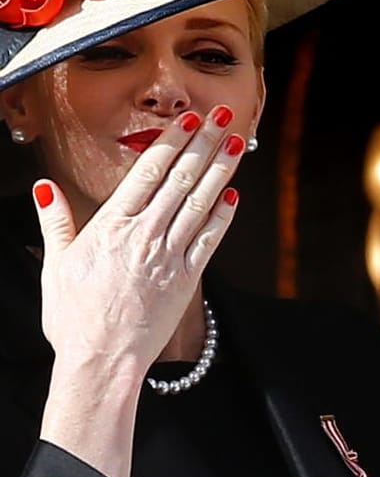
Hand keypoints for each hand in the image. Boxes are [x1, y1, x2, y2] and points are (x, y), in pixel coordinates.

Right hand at [34, 105, 245, 476]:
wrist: (102, 360)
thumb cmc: (74, 317)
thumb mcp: (55, 264)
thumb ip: (56, 222)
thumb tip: (45, 187)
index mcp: (112, 226)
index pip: (148, 173)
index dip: (172, 142)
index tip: (188, 121)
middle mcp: (144, 235)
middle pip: (180, 180)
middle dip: (204, 145)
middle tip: (222, 116)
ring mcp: (169, 257)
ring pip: (200, 204)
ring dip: (221, 171)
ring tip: (238, 144)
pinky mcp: (187, 280)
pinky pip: (209, 241)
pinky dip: (222, 217)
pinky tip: (233, 197)